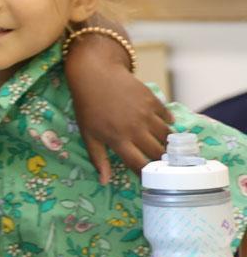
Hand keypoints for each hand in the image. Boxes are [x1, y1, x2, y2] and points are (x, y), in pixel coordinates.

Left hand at [65, 33, 171, 183]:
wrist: (95, 74)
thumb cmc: (88, 106)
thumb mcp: (88, 134)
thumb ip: (98, 158)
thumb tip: (104, 182)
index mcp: (117, 139)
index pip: (140, 165)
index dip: (148, 176)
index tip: (152, 180)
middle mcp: (134, 129)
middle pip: (158, 153)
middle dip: (162, 162)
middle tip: (164, 166)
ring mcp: (145, 114)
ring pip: (167, 137)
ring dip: (168, 144)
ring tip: (167, 149)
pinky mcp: (153, 101)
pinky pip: (168, 117)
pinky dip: (169, 124)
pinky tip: (165, 126)